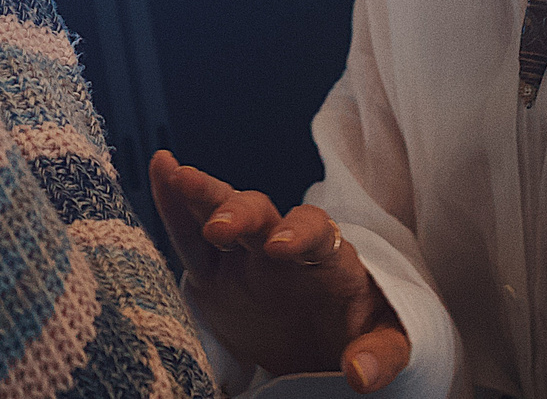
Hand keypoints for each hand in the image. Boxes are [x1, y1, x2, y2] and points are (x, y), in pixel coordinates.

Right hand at [149, 150, 408, 392]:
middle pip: (261, 214)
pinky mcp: (215, 274)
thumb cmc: (360, 331)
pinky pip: (190, 239)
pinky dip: (174, 207)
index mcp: (326, 254)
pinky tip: (161, 174)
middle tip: (219, 226)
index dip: (297, 233)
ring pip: (220, 213)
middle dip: (239, 213)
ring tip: (173, 172)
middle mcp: (282, 243)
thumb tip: (360, 374)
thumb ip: (380, 353)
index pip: (314, 230)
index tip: (280, 248)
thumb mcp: (386, 341)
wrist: (330, 341)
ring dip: (200, 195)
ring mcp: (245, 254)